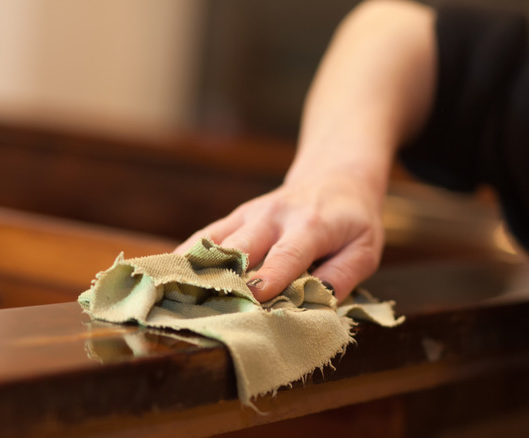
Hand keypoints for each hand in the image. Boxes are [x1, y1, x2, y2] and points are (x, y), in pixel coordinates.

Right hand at [174, 174, 383, 302]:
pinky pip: (205, 237)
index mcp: (311, 225)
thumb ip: (344, 276)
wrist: (335, 175)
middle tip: (202, 308)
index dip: (269, 278)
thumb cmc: (352, 219)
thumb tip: (318, 304)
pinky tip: (164, 275)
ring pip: (215, 241)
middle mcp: (274, 217)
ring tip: (168, 294)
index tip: (252, 301)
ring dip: (194, 269)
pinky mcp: (235, 218)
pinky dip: (185, 256)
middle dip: (222, 278)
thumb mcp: (365, 248)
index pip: (287, 255)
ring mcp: (249, 215)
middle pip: (241, 248)